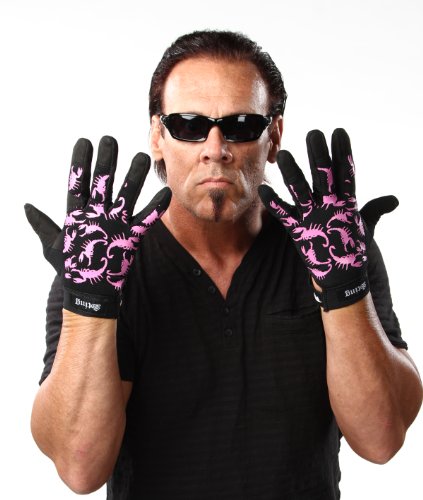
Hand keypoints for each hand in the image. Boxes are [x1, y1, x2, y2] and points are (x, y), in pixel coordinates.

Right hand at [25, 136, 170, 317]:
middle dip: (107, 160)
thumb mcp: (51, 244)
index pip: (77, 182)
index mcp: (76, 215)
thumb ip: (41, 224)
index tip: (85, 142)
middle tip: (111, 140)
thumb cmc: (71, 267)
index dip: (81, 162)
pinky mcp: (130, 238)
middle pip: (101, 182)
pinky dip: (156, 207)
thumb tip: (27, 207)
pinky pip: (146, 219)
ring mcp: (113, 226)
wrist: (88, 294)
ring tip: (142, 157)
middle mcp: (95, 216)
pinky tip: (166, 193)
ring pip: (126, 195)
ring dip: (135, 176)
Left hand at [259, 128, 394, 310]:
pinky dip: (274, 202)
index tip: (339, 132)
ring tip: (285, 154)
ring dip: (293, 172)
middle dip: (318, 154)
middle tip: (313, 134)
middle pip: (324, 176)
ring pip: (302, 190)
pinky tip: (264, 188)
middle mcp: (331, 207)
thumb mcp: (366, 227)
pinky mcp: (299, 231)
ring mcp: (314, 218)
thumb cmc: (353, 250)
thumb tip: (393, 200)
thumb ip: (375, 209)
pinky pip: (284, 214)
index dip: (343, 152)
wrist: (342, 280)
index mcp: (348, 203)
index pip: (346, 172)